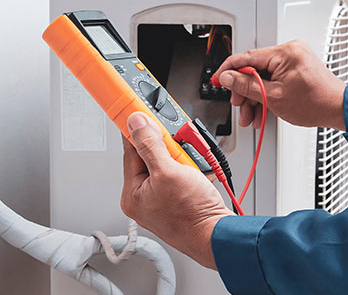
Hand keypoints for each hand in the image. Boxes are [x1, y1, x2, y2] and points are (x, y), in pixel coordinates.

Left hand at [120, 112, 233, 268]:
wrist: (218, 236)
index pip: (130, 151)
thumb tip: (136, 124)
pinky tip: (197, 172)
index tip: (137, 111)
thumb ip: (150, 145)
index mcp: (132, 194)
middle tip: (178, 145)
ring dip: (182, 158)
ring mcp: (161, 199)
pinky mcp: (178, 199)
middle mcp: (144, 198)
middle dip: (168, 147)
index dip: (138, 129)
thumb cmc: (192, 215)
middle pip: (151, 155)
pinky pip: (180, 173)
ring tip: (191, 164)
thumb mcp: (168, 172)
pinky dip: (190, 168)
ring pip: (168, 163)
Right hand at [213, 40, 345, 130]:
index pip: (245, 57)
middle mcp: (289, 51)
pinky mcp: (296, 66)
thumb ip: (246, 86)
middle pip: (253, 68)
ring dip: (255, 96)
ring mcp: (293, 58)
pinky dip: (267, 93)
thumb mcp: (273, 97)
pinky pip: (274, 77)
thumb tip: (227, 77)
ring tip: (252, 114)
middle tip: (239, 105)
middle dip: (244, 90)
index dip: (228, 70)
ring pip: (263, 76)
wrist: (337, 108)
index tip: (219, 80)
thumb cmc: (315, 103)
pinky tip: (263, 108)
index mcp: (284, 53)